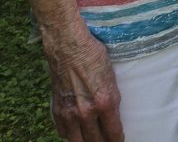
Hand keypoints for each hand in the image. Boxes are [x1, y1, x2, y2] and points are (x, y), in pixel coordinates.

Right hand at [41, 22, 122, 141]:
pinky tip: (76, 133)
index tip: (120, 141)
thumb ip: (111, 99)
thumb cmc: (93, 56)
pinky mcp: (57, 109)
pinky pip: (63, 132)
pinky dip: (70, 135)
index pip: (113, 132)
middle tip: (107, 141)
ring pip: (77, 141)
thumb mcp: (112, 78)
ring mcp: (70, 113)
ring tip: (93, 140)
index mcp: (104, 102)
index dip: (118, 140)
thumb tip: (113, 115)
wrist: (68, 46)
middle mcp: (86, 112)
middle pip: (95, 141)